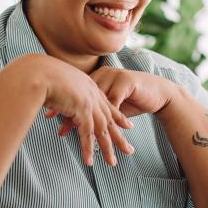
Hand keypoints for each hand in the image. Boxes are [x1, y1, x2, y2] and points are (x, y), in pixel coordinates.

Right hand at [34, 55, 134, 166]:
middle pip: (109, 119)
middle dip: (119, 137)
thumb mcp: (57, 82)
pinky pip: (87, 133)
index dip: (118, 116)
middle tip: (129, 150)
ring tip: (112, 163)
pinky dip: (88, 148)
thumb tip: (58, 97)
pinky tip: (89, 161)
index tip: (127, 126)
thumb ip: (62, 91)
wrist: (37, 72)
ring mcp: (88, 103)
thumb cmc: (40, 75)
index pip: (107, 104)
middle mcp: (92, 94)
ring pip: (102, 130)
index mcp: (89, 86)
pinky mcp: (81, 110)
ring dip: (107, 148)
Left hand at [55, 67, 176, 137]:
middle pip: (83, 96)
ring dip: (87, 118)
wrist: (158, 92)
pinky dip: (106, 117)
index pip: (75, 92)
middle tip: (59, 128)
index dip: (63, 105)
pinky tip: (100, 127)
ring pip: (97, 100)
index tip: (49, 117)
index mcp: (96, 78)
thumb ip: (93, 109)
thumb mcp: (110, 103)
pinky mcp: (126, 83)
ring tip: (78, 133)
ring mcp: (114, 77)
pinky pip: (113, 102)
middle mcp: (103, 75)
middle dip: (71, 114)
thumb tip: (71, 121)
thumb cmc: (132, 99)